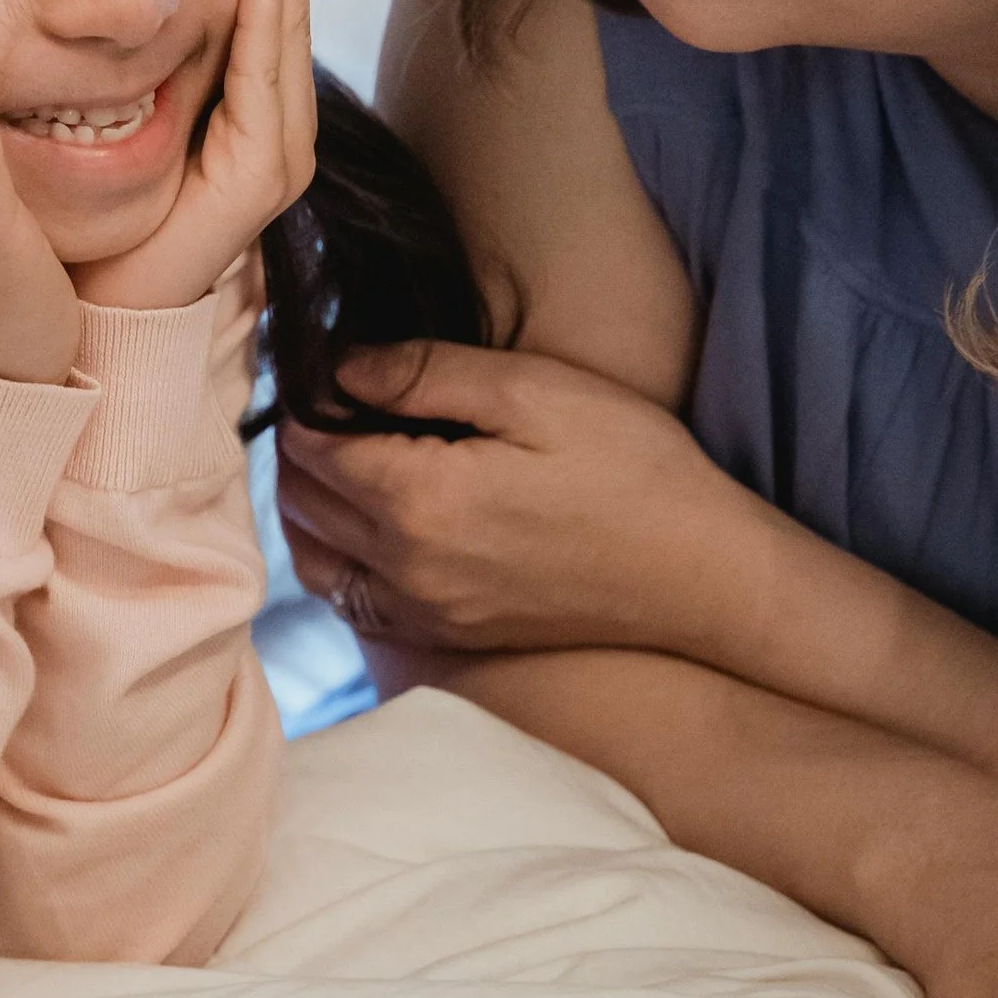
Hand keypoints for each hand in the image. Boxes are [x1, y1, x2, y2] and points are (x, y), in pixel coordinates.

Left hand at [72, 0, 316, 311]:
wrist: (94, 311)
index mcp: (241, 101)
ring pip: (281, 29)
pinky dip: (265, 21)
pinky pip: (265, 83)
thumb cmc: (91, 216)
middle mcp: (271, 120)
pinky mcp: (260, 179)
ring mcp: (275, 150)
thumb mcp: (106, 108)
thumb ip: (120, 49)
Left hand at [277, 340, 723, 650]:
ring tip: (336, 453)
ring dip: (308, 503)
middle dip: (297, 444)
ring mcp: (424, 611)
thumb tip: (338, 366)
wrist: (700, 576)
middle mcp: (405, 566)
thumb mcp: (533, 392)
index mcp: (419, 498)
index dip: (303, 396)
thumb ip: (424, 374)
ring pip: (315, 558)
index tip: (315, 360)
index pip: (309, 444)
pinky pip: (352, 600)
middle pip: (300, 501)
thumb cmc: (632, 470)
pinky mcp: (449, 636)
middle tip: (324, 398)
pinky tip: (364, 521)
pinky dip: (336, 557)